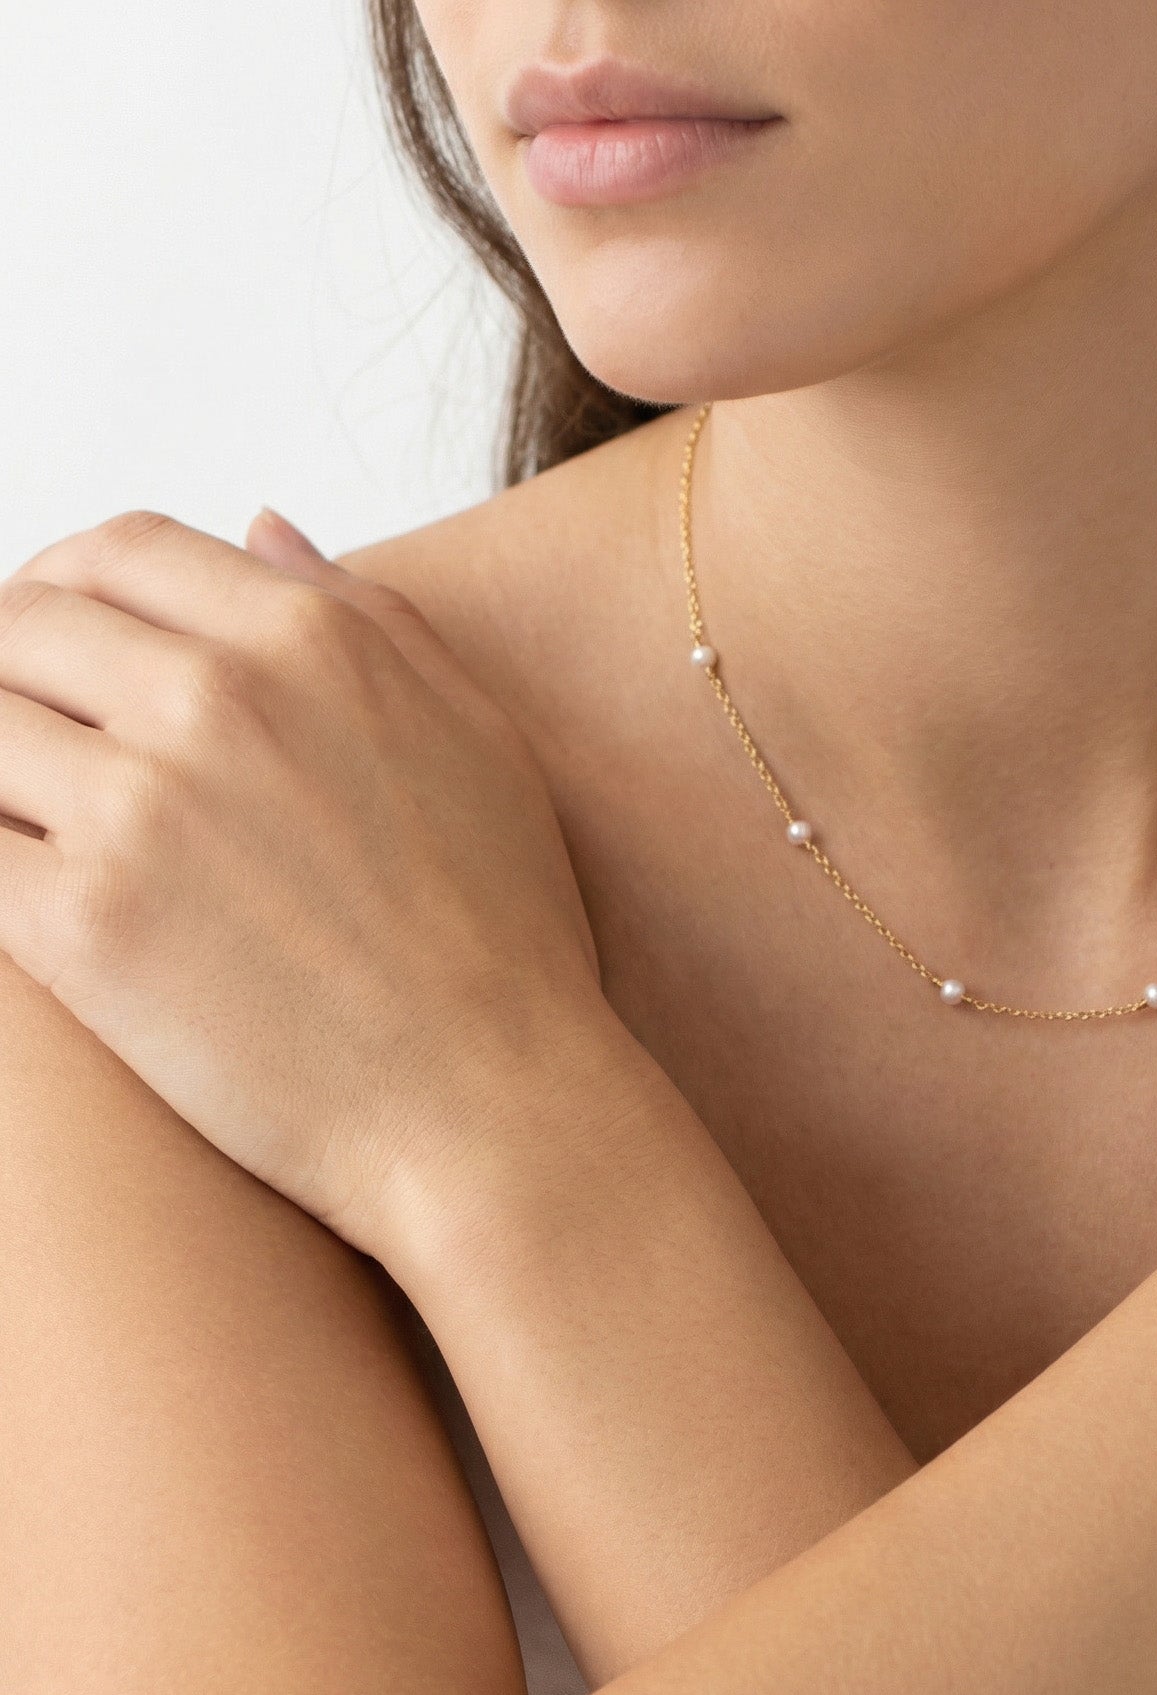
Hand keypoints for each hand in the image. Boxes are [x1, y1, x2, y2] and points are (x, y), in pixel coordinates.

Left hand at [0, 508, 628, 1253]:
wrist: (492, 1106)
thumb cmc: (506, 938)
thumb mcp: (480, 741)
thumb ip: (372, 617)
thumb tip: (262, 524)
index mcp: (311, 643)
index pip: (119, 551)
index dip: (70, 588)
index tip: (64, 648)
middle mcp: (215, 701)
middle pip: (18, 626)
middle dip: (7, 675)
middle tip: (34, 750)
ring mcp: (138, 809)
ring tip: (27, 825)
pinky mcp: (77, 926)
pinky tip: (22, 896)